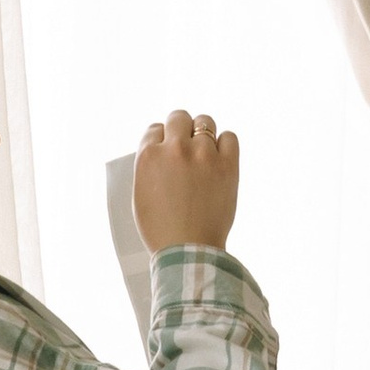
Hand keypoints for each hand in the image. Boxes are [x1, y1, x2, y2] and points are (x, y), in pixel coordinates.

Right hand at [132, 109, 240, 253]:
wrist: (188, 252)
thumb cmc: (161, 230)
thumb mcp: (139, 195)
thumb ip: (148, 167)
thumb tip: (160, 151)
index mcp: (148, 156)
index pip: (154, 129)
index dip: (161, 139)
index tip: (166, 148)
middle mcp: (175, 149)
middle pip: (179, 117)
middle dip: (180, 129)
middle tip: (184, 145)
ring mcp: (203, 154)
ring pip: (204, 122)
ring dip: (202, 132)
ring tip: (203, 150)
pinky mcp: (227, 165)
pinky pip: (230, 137)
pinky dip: (224, 143)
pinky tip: (219, 157)